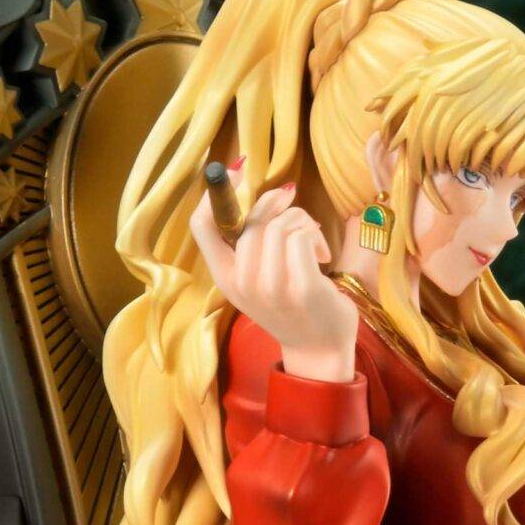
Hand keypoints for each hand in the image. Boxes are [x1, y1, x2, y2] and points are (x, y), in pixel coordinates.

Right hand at [188, 177, 357, 381]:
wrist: (318, 352)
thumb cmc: (290, 307)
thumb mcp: (257, 276)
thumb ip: (249, 241)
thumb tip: (260, 187)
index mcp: (224, 278)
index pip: (201, 226)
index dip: (216, 192)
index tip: (239, 172)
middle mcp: (241, 284)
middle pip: (251, 221)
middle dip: (278, 207)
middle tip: (296, 214)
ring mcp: (270, 288)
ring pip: (278, 226)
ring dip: (302, 222)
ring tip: (313, 242)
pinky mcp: (301, 288)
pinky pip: (301, 236)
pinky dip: (315, 235)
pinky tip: (322, 255)